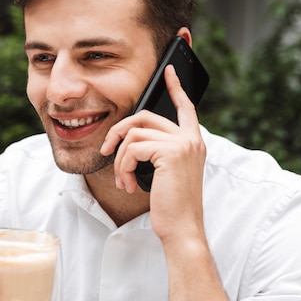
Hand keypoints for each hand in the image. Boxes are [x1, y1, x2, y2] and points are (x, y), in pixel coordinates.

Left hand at [101, 65, 206, 243]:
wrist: (182, 228)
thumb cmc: (172, 206)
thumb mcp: (167, 174)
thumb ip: (159, 152)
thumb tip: (133, 139)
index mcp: (194, 142)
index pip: (186, 107)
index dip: (175, 87)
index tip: (167, 72)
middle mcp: (191, 139)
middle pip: (144, 116)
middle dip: (118, 132)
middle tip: (106, 150)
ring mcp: (182, 144)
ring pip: (133, 134)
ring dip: (119, 159)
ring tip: (122, 180)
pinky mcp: (169, 152)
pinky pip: (131, 148)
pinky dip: (122, 167)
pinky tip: (127, 184)